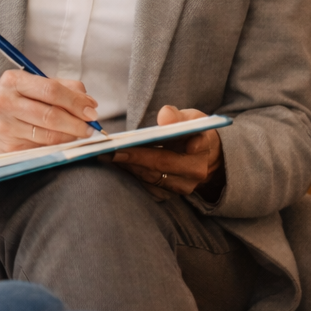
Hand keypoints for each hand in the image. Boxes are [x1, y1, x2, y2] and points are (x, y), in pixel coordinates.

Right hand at [0, 71, 97, 158]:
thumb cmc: (6, 98)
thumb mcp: (25, 83)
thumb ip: (58, 86)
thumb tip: (88, 100)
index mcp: (13, 81)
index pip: (51, 91)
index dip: (76, 101)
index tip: (92, 109)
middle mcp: (6, 103)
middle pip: (51, 115)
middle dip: (77, 122)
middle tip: (91, 125)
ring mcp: (5, 128)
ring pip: (49, 136)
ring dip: (71, 136)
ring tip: (80, 133)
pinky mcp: (8, 148)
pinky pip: (41, 148)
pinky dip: (57, 145)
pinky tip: (62, 140)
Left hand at [106, 105, 222, 198]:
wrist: (201, 157)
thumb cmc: (191, 132)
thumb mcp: (190, 118)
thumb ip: (177, 115)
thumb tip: (165, 116)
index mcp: (204, 148)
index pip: (186, 147)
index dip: (169, 146)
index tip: (138, 143)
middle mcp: (196, 171)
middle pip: (162, 165)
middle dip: (135, 157)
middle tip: (111, 149)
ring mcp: (183, 186)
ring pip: (152, 178)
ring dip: (128, 166)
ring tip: (107, 155)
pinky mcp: (170, 194)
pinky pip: (147, 187)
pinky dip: (131, 174)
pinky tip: (116, 164)